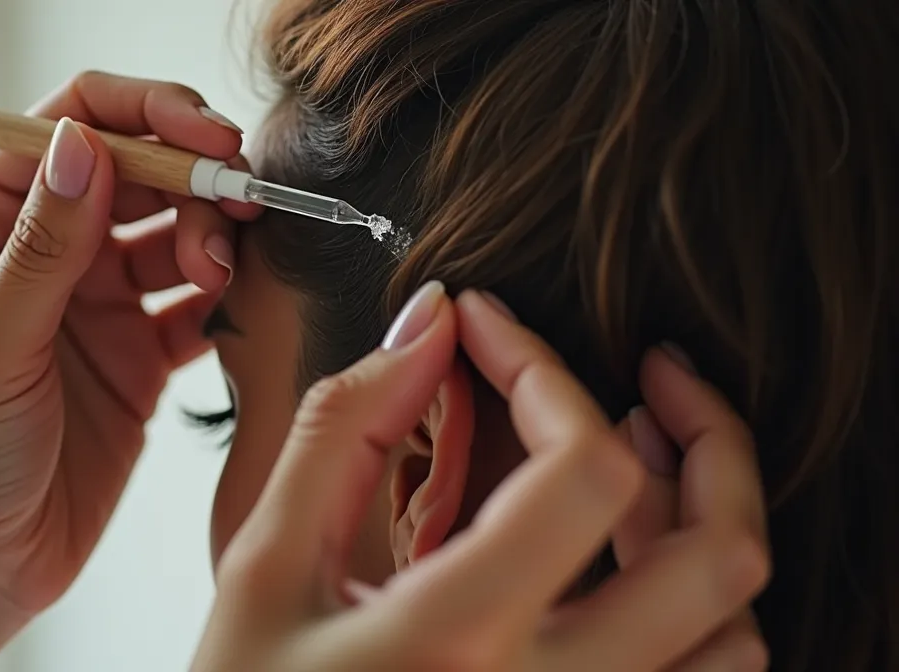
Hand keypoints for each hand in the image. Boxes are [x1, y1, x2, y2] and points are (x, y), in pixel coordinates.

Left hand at [0, 72, 257, 614]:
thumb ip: (43, 248)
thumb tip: (83, 145)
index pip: (72, 127)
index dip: (147, 115)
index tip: (207, 138)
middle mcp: (45, 250)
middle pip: (140, 171)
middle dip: (194, 179)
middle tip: (236, 214)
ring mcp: (96, 301)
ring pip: (177, 230)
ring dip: (212, 237)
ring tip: (218, 274)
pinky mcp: (140, 353)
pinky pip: (199, 302)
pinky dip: (229, 295)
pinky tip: (237, 303)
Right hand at [192, 286, 769, 670]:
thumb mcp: (264, 561)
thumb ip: (342, 430)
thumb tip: (428, 325)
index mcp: (454, 641)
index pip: (583, 475)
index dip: (547, 370)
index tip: (490, 328)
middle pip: (718, 559)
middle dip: (711, 437)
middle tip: (657, 377)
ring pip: (733, 639)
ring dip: (705, 531)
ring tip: (646, 466)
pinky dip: (694, 612)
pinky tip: (626, 563)